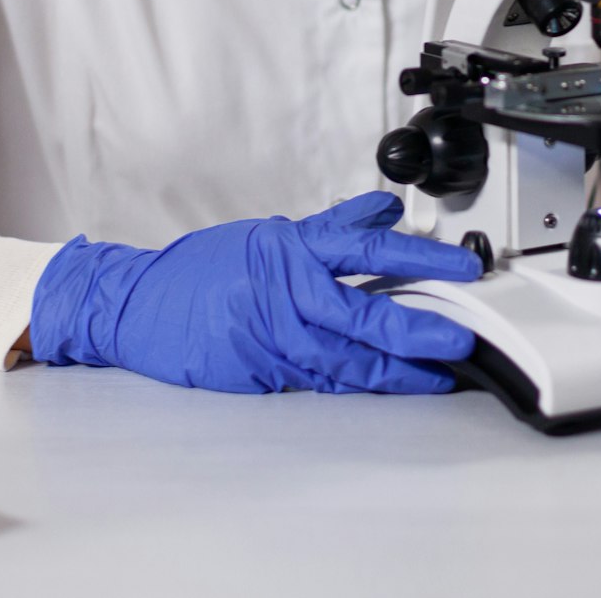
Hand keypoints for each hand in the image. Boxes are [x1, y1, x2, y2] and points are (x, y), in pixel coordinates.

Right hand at [29, 191, 481, 394]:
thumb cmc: (202, 270)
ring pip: (348, 358)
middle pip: (365, 311)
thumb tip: (384, 212)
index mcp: (290, 248)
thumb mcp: (268, 236)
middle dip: (419, 327)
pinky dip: (358, 385)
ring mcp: (274, 335)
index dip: (419, 256)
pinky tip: (387, 387)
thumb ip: (331, 228)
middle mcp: (286, 291)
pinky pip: (320, 380)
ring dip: (399, 370)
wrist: (136, 306)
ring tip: (440, 374)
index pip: (368, 248)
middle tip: (463, 336)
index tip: (461, 265)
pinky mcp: (262, 371)